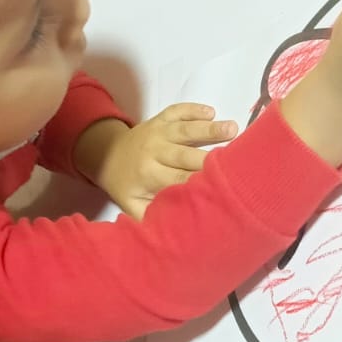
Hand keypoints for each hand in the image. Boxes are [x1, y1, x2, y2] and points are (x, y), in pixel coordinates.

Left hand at [74, 106, 238, 218]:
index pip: (178, 179)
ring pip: (184, 129)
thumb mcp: (133, 206)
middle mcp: (153, 151)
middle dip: (209, 157)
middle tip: (235, 159)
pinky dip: (193, 109)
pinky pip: (177, 111)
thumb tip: (176, 233)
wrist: (106, 155)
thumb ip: (152, 216)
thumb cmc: (127, 186)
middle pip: (185, 154)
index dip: (198, 182)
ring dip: (208, 128)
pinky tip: (211, 111)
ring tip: (233, 128)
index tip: (220, 187)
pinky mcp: (159, 119)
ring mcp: (157, 132)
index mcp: (148, 174)